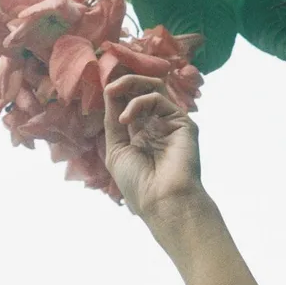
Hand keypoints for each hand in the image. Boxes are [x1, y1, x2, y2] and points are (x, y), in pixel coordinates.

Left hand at [103, 75, 207, 224]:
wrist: (162, 202)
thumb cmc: (138, 184)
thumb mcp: (116, 149)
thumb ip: (113, 121)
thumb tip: (109, 92)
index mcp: (141, 132)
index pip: (130, 101)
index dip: (117, 92)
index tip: (102, 90)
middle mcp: (157, 124)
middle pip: (144, 90)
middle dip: (124, 82)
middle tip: (109, 86)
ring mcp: (171, 122)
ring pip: (155, 87)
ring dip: (131, 83)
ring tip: (113, 91)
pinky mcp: (183, 122)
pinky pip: (159, 99)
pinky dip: (138, 102)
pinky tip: (126, 119)